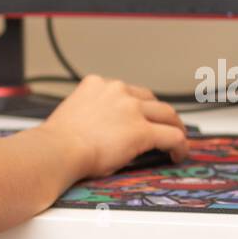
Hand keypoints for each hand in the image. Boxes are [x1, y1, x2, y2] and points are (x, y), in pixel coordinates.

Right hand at [39, 74, 189, 178]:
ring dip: (174, 126)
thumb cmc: (58, 140)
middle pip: (150, 98)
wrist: (58, 149)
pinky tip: (178, 155)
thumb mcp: (73, 111)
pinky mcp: (142, 130)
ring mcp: (132, 109)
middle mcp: (117, 91)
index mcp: (97, 84)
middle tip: (165, 126)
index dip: (137, 105)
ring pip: (166, 113)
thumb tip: (100, 128)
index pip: (126, 90)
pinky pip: (171, 136)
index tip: (139, 115)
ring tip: (178, 139)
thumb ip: (91, 111)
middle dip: (159, 113)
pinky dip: (179, 145)